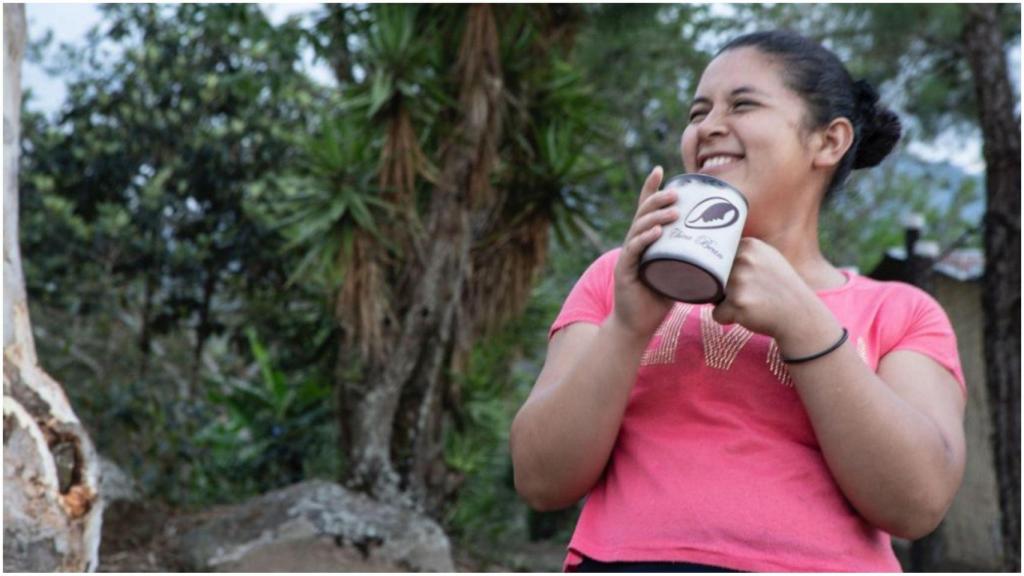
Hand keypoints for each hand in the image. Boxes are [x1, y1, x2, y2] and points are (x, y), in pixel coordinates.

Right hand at [611, 166, 678, 339]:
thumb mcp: (679, 274)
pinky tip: (656, 232)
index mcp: (645, 242)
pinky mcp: (624, 271)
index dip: (650, 189)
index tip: (660, 169)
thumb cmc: (659, 300)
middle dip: (658, 198)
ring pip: (639, 228)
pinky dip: (645, 239)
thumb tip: (725, 250)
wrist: (636, 326)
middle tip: (676, 192)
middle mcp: (634, 244)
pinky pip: (634, 250)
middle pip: (643, 214)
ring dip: (655, 216)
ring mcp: (628, 256)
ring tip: (673, 210)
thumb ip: (692, 260)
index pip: (646, 210)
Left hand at [711, 238, 837, 346]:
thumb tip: (712, 250)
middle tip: (751, 294)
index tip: (749, 280)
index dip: (728, 273)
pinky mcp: (738, 302)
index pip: (717, 259)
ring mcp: (740, 280)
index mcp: (749, 245)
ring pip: (714, 295)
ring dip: (728, 303)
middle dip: (725, 289)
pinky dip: (728, 318)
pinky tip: (749, 315)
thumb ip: (745, 253)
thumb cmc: (781, 289)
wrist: (800, 316)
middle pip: (712, 277)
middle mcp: (744, 259)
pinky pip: (717, 314)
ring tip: (752, 304)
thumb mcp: (768, 260)